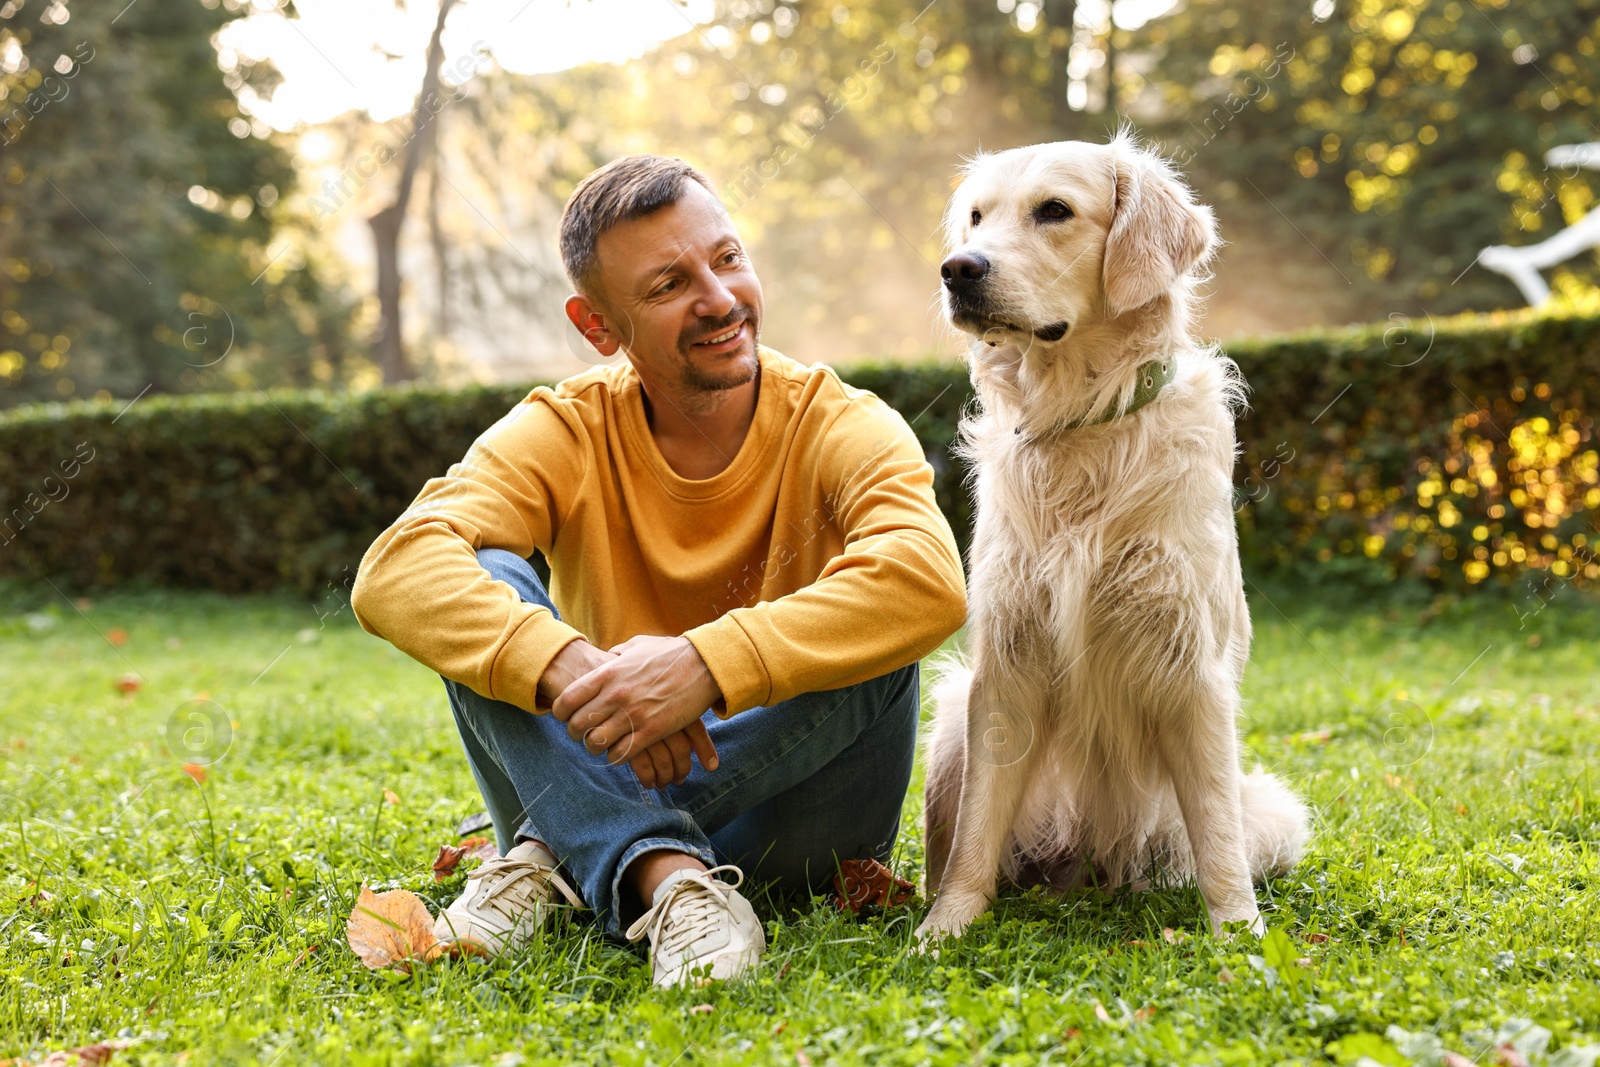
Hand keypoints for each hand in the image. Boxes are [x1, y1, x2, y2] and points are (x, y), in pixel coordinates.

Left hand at [551, 635, 721, 785]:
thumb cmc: (670, 654)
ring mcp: (633, 714)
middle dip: (575, 734)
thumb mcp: (637, 646)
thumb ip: (617, 654)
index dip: (560, 712)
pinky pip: (622, 754)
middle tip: (581, 734)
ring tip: (601, 745)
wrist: (704, 665)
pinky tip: (620, 751)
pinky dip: (616, 757)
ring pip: (596, 743)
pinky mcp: (652, 730)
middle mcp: (616, 694)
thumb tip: (606, 657)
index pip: (567, 699)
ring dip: (595, 747)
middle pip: (577, 725)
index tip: (566, 716)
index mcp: (608, 673)